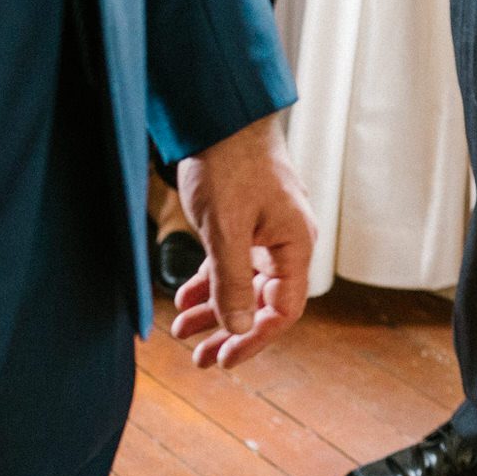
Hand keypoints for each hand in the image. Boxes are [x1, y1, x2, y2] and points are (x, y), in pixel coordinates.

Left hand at [170, 115, 315, 368]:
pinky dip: (207, 283)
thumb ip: (232, 282)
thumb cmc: (229, 165)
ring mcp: (264, 233)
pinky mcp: (243, 223)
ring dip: (213, 311)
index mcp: (295, 245)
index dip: (254, 339)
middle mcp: (285, 242)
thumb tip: (239, 328)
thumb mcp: (225, 231)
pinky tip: (184, 298)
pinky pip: (229, 265)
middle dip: (228, 332)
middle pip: (261, 304)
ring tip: (181, 331)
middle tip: (197, 360)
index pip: (283, 311)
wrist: (219, 115)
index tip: (224, 358)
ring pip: (241, 286)